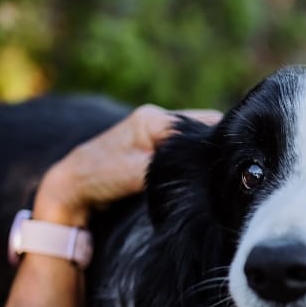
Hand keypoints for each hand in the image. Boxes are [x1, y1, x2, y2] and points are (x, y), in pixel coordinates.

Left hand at [34, 105, 221, 225]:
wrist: (70, 187)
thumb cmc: (96, 177)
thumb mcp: (134, 173)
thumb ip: (168, 165)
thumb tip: (200, 169)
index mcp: (154, 119)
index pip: (203, 123)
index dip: (221, 141)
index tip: (234, 161)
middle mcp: (158, 120)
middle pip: (204, 128)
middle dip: (216, 147)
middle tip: (231, 172)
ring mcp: (156, 132)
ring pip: (196, 140)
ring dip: (205, 156)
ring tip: (219, 175)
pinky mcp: (155, 146)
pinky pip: (185, 149)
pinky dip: (194, 161)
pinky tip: (202, 175)